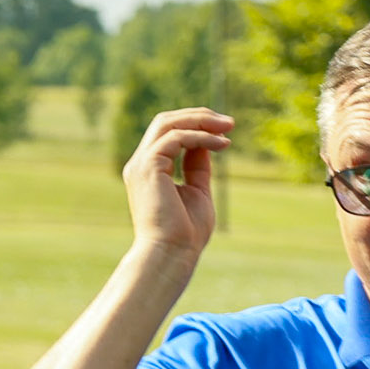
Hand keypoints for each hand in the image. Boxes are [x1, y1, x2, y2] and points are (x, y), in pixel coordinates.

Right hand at [122, 107, 229, 260]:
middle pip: (165, 121)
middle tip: (229, 123)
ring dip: (201, 121)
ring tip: (229, 128)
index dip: (196, 125)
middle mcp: (140, 164)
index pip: (168, 132)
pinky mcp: (148, 167)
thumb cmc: (185, 232)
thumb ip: (198, 166)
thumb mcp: (197, 190)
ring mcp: (141, 165)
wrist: (172, 252)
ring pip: (168, 123)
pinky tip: (221, 145)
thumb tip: (207, 144)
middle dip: (198, 116)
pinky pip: (175, 138)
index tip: (225, 132)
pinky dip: (200, 136)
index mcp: (149, 170)